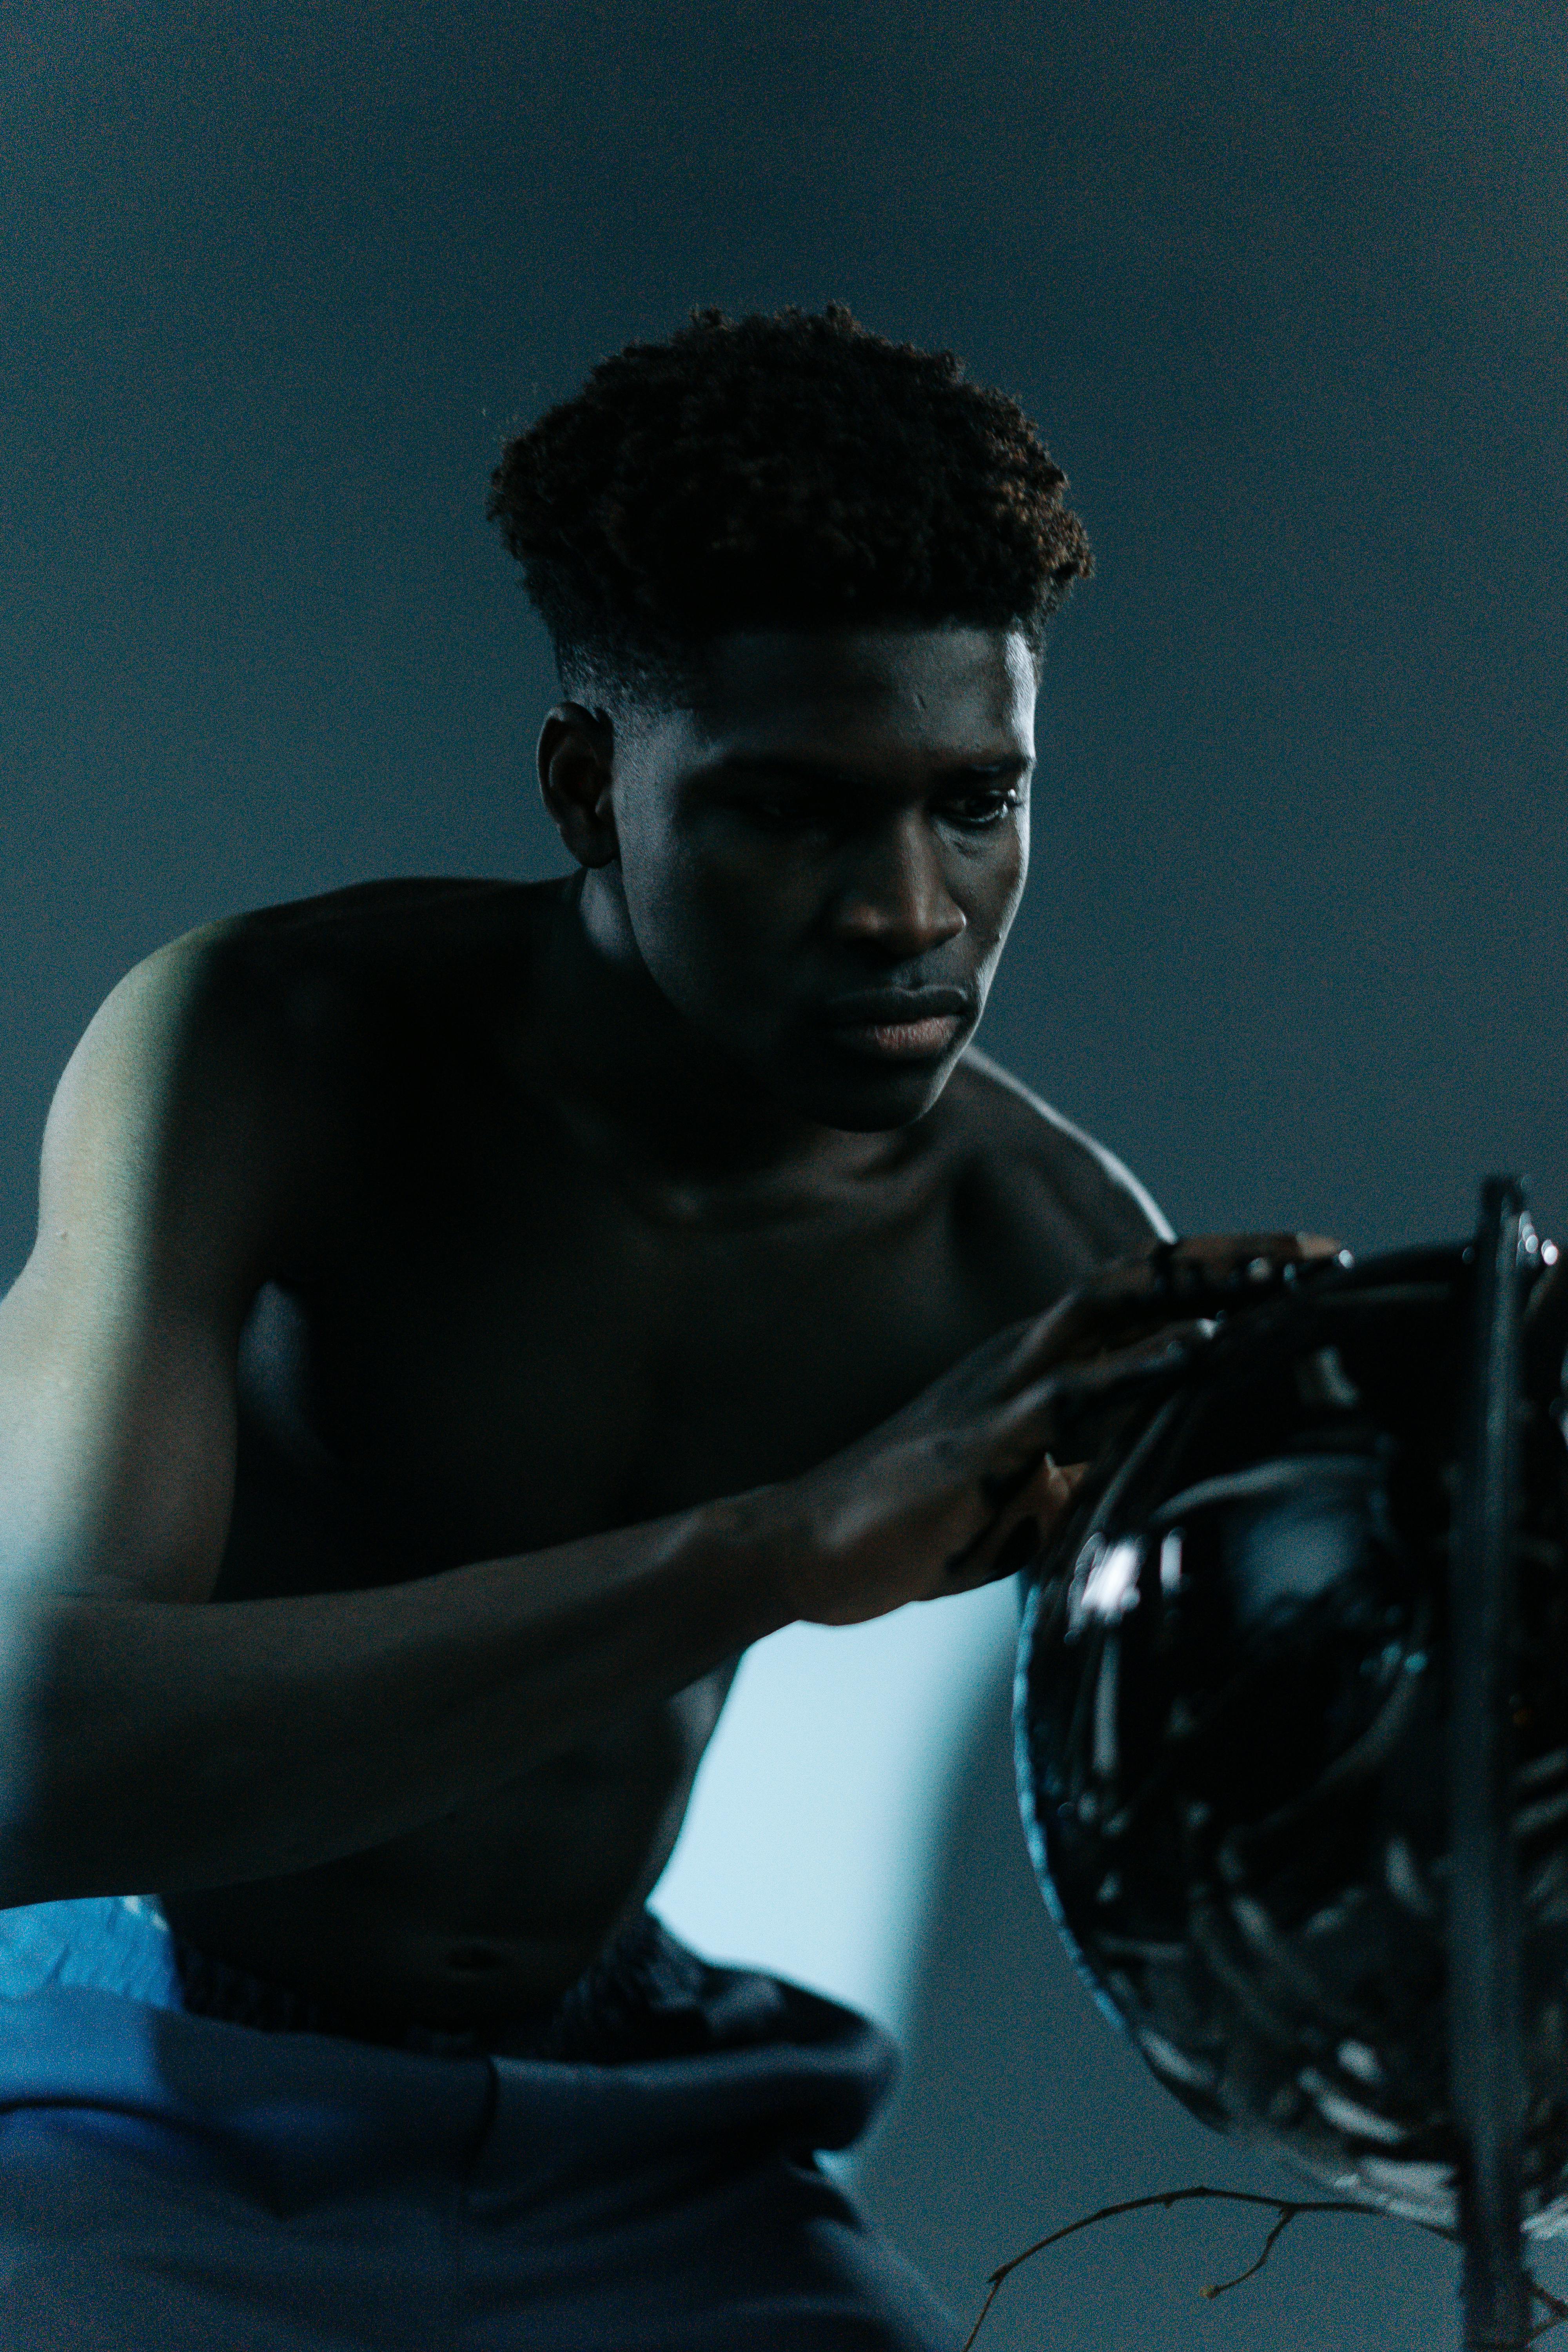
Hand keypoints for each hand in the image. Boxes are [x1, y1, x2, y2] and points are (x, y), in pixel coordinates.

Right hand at [782, 1231, 1344, 1627]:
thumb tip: (1171, 1477)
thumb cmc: (921, 1523)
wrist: (808, 1548)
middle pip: (1139, 1277)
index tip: (1308, 1270)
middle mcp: (1023, 1357)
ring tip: (1280, 1284)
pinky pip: (1070, 1397)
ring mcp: (1000, 1392)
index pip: (1142, 1296)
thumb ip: (1094, 1470)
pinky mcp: (981, 1445)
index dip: (1223, 1276)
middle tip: (1322, 1254)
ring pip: (1109, 1310)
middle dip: (1232, 1260)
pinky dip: (1140, 1370)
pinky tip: (1196, 1356)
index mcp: (1036, 1366)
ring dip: (1200, 1293)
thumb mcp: (1030, 1492)